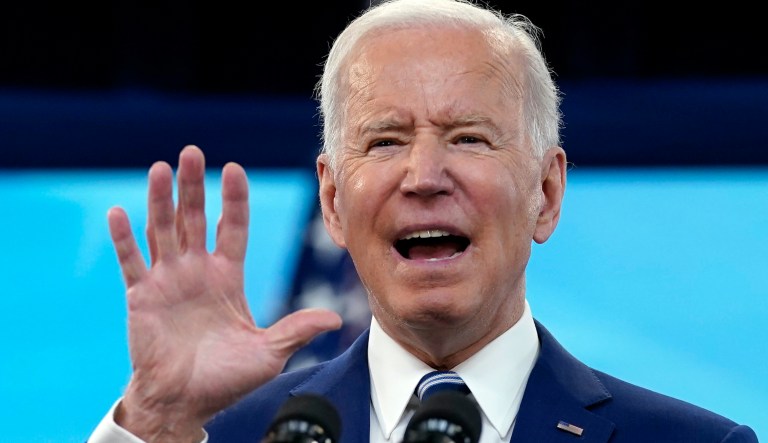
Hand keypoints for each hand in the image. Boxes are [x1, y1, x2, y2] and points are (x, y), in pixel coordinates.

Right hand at [107, 145, 341, 441]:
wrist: (184, 402)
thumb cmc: (227, 379)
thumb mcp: (268, 353)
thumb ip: (296, 329)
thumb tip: (335, 318)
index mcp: (227, 277)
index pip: (232, 227)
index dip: (233, 199)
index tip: (233, 169)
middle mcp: (197, 271)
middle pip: (194, 218)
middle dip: (193, 186)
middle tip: (192, 152)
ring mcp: (167, 280)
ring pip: (162, 230)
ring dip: (160, 200)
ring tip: (160, 168)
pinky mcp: (141, 296)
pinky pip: (131, 262)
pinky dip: (124, 239)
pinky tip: (118, 212)